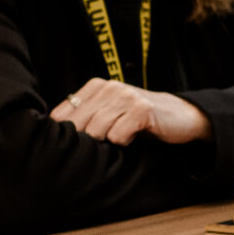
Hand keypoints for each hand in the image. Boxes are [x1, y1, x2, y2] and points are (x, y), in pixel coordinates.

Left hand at [50, 79, 212, 145]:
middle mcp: (108, 87)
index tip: (73, 148)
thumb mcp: (110, 113)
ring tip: (121, 138)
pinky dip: (124, 142)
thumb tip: (52, 137)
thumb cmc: (140, 120)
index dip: (64, 136)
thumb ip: (85, 118)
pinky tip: (135, 136)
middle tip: (102, 147)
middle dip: (86, 142)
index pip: (62, 115)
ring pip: (96, 131)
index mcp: (95, 87)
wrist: (181, 116)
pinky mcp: (141, 109)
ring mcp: (125, 96)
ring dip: (108, 143)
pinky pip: (118, 136)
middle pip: (78, 125)